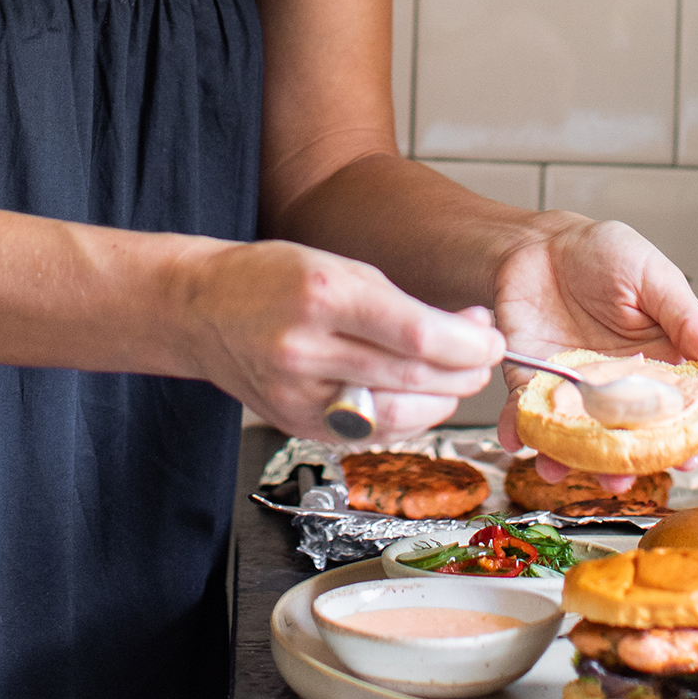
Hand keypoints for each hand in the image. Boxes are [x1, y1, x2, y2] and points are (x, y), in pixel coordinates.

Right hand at [183, 239, 505, 439]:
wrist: (205, 310)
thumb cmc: (273, 278)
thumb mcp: (338, 266)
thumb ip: (400, 303)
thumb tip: (469, 332)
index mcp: (322, 295)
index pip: (417, 337)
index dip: (468, 345)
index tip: (492, 336)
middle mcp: (307, 350)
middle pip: (413, 378)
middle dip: (465, 371)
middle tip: (486, 353)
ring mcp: (300, 396)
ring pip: (399, 414)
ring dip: (444, 398)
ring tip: (458, 373)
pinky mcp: (300, 426)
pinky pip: (374, 432)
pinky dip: (409, 416)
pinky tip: (421, 394)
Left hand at [493, 214, 697, 490]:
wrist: (540, 243)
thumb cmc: (603, 254)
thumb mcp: (654, 277)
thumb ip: (686, 319)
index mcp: (656, 366)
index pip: (676, 413)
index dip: (684, 440)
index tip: (688, 459)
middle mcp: (615, 389)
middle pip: (625, 439)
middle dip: (621, 467)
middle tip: (617, 481)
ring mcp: (573, 390)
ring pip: (574, 438)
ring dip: (565, 460)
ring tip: (557, 469)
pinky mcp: (531, 381)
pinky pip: (524, 412)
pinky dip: (517, 429)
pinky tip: (515, 438)